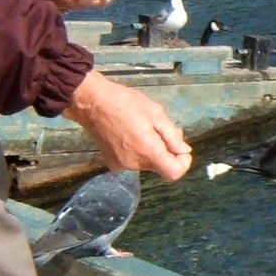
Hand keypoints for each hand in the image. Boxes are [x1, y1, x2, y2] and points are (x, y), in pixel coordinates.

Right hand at [63, 69, 190, 180]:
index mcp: (148, 151)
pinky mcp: (112, 163)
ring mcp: (122, 165)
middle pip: (161, 166)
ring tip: (142, 127)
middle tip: (160, 128)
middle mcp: (135, 164)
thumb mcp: (155, 113)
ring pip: (147, 163)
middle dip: (166, 150)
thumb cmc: (124, 102)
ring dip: (152, 149)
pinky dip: (138, 151)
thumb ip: (171, 135)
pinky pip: (134, 161)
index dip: (183, 163)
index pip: (174, 173)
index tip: (181, 149)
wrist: (91, 102)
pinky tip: (130, 133)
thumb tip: (184, 151)